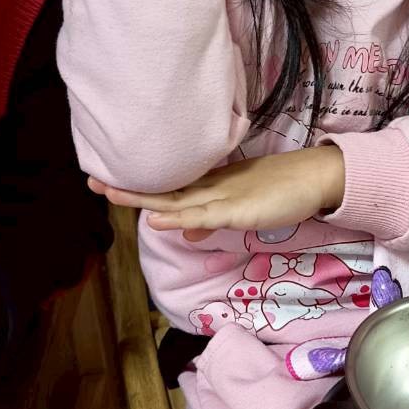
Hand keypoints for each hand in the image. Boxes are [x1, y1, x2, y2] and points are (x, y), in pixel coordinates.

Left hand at [89, 148, 346, 241]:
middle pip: (163, 189)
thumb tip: (183, 232)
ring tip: (110, 192)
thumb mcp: (240, 209)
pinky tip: (156, 217)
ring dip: (142, 197)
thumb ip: (211, 218)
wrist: (317, 175)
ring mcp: (224, 196)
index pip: (168, 187)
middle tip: (92, 181)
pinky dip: (179, 217)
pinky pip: (204, 214)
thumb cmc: (283, 190)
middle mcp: (211, 187)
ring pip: (176, 199)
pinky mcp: (239, 209)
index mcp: (211, 185)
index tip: (107, 181)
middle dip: (128, 187)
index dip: (138, 185)